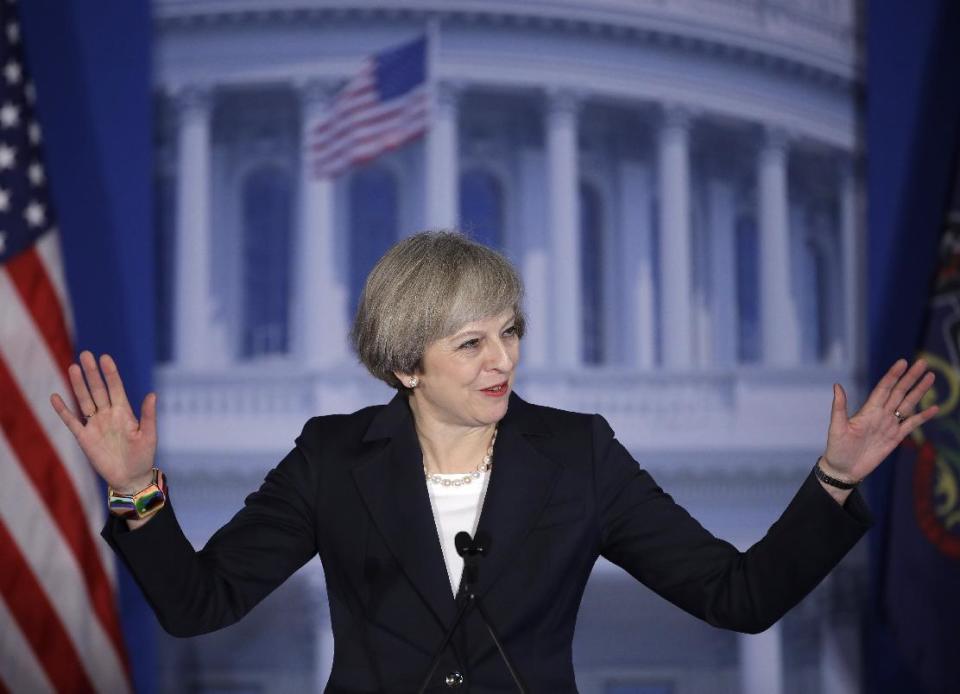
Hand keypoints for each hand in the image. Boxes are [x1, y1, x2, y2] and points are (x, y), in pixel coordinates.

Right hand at [50, 351, 156, 492]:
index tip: (105, 358)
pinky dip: (63, 410)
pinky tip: (55, 396)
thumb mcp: (149, 435)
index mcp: (124, 412)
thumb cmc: (143, 456)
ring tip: (73, 368)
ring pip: (84, 400)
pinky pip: (71, 421)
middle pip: (98, 389)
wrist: (130, 478)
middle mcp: (108, 414)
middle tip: (86, 355)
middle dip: (92, 373)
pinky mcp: (84, 437)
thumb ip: (148, 415)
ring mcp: (95, 424)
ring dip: (78, 385)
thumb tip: (152, 394)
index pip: (116, 387)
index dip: (110, 373)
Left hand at [823, 358, 938, 482]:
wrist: (843, 469)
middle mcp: (881, 414)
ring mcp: (889, 425)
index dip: (893, 375)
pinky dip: (923, 416)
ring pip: (908, 404)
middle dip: (911, 377)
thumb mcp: (837, 426)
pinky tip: (935, 407)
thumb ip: (839, 407)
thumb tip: (837, 385)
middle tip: (923, 362)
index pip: (884, 388)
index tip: (903, 362)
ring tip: (930, 377)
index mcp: (868, 410)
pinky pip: (912, 424)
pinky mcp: (895, 438)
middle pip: (899, 392)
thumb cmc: (837, 448)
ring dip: (919, 391)